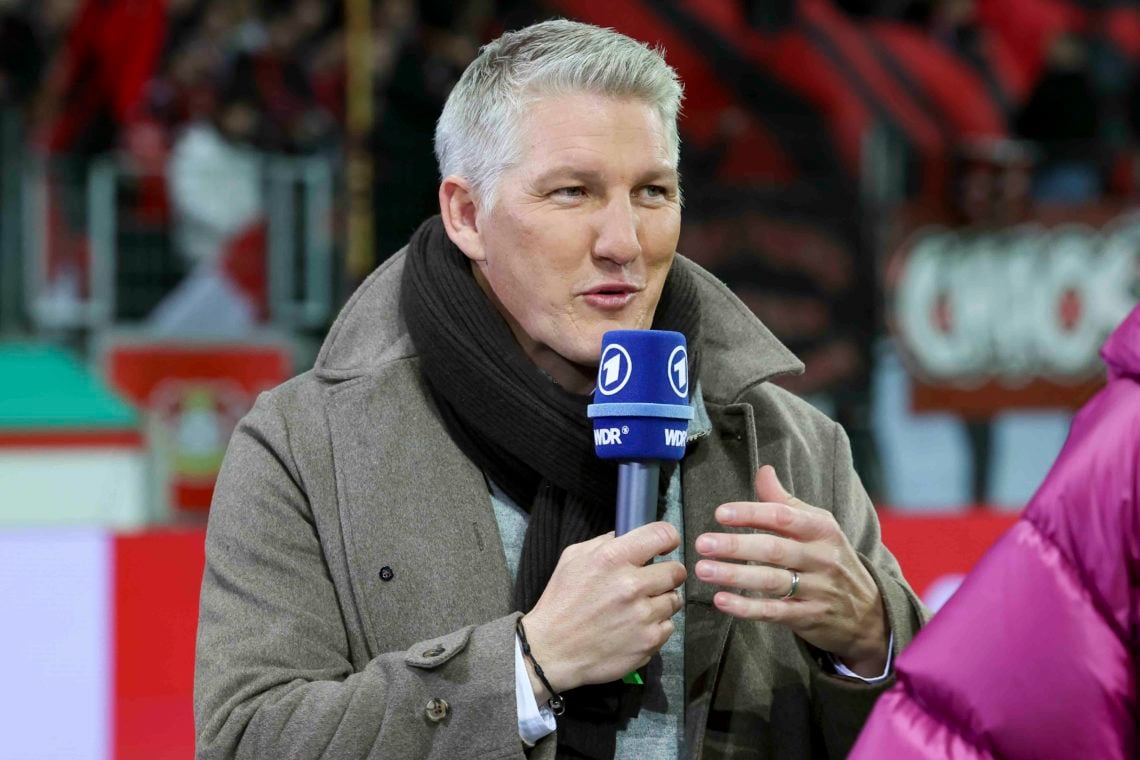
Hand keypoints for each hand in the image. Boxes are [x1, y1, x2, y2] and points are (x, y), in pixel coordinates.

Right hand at [521, 522, 686, 698]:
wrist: (550, 650)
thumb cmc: (561, 601)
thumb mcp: (573, 558)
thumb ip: (605, 542)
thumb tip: (630, 535)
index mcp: (612, 558)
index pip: (662, 534)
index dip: (668, 539)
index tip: (665, 547)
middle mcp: (632, 584)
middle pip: (677, 571)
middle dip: (667, 574)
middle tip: (651, 582)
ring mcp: (643, 615)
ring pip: (674, 600)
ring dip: (661, 602)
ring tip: (639, 608)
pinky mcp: (648, 641)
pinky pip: (668, 627)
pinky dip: (656, 627)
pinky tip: (635, 627)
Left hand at [694, 466, 887, 676]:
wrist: (869, 612)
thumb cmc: (830, 559)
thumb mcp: (817, 526)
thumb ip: (785, 502)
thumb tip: (763, 471)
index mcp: (821, 529)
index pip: (783, 517)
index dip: (751, 513)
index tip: (720, 514)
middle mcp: (821, 558)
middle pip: (774, 550)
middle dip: (735, 546)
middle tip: (702, 543)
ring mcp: (816, 590)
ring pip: (771, 581)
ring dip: (734, 576)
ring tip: (703, 570)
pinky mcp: (808, 617)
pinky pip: (774, 612)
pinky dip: (747, 607)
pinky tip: (721, 601)